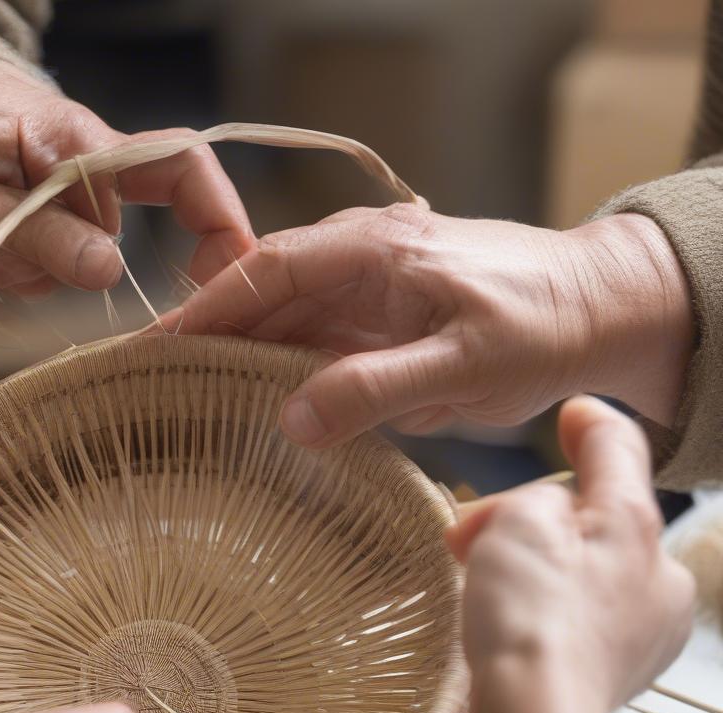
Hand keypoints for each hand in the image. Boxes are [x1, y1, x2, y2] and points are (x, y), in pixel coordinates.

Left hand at [0, 32, 253, 295]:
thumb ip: (37, 234)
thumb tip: (110, 271)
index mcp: (83, 147)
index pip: (182, 168)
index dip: (223, 219)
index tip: (236, 276)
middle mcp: (90, 170)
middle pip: (114, 245)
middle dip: (65, 269)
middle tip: (5, 259)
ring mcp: (71, 197)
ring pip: (78, 265)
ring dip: (34, 271)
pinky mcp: (51, 219)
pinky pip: (56, 267)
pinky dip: (25, 272)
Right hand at [168, 206, 692, 444]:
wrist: (598, 310)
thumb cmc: (542, 326)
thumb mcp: (462, 364)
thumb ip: (374, 388)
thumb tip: (289, 420)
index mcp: (373, 252)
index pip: (267, 272)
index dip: (207, 310)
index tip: (156, 347)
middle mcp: (361, 264)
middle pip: (264, 297)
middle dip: (209, 336)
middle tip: (154, 383)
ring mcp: (370, 294)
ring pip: (286, 323)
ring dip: (241, 358)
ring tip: (188, 398)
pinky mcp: (381, 325)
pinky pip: (317, 347)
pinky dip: (282, 374)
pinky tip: (257, 405)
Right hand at [446, 397, 693, 710]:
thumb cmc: (528, 617)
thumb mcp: (521, 520)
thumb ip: (539, 496)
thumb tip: (544, 516)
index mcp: (637, 526)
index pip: (619, 450)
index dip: (590, 424)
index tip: (574, 413)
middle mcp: (658, 576)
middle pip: (592, 520)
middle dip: (529, 521)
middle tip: (467, 540)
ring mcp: (646, 630)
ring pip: (585, 570)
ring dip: (536, 566)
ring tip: (479, 586)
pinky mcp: (621, 671)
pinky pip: (582, 617)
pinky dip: (547, 609)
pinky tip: (510, 624)